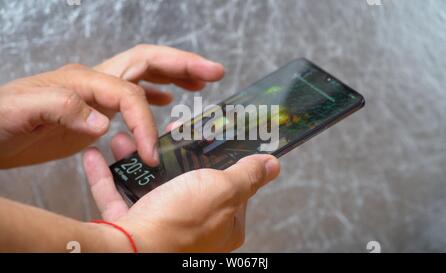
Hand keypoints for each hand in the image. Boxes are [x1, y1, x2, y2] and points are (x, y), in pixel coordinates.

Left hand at [0, 44, 223, 167]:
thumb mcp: (22, 113)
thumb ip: (63, 109)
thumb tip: (103, 122)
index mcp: (82, 80)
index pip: (131, 94)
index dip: (146, 122)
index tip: (151, 153)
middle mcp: (92, 81)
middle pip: (147, 63)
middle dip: (183, 65)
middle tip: (213, 71)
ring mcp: (94, 93)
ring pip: (143, 75)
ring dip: (174, 74)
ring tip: (200, 80)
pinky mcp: (92, 109)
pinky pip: (132, 93)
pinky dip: (154, 93)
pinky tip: (167, 98)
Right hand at [83, 128, 279, 251]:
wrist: (129, 251)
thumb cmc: (179, 223)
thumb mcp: (222, 190)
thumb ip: (247, 175)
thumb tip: (272, 165)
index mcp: (222, 221)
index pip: (229, 185)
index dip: (219, 158)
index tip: (208, 135)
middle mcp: (193, 227)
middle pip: (186, 181)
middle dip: (172, 152)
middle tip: (166, 131)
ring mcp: (161, 226)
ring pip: (149, 185)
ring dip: (135, 158)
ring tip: (125, 137)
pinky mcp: (133, 226)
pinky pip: (117, 197)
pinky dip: (106, 177)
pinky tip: (97, 157)